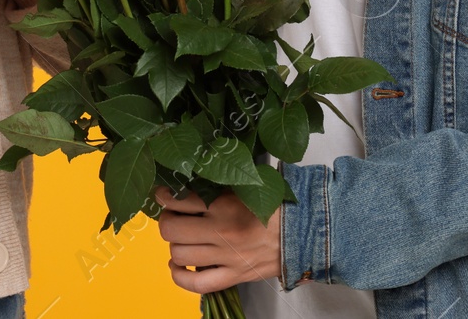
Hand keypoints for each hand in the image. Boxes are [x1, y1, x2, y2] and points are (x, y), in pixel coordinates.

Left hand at [154, 185, 281, 292]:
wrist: (304, 231)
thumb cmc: (276, 206)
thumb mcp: (246, 186)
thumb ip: (218, 186)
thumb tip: (188, 183)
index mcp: (225, 205)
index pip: (179, 200)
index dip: (164, 196)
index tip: (163, 194)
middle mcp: (222, 232)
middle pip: (171, 230)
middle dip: (167, 221)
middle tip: (172, 217)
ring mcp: (227, 257)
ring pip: (179, 255)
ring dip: (174, 246)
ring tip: (181, 239)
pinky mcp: (233, 276)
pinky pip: (196, 284)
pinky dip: (179, 277)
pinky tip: (177, 266)